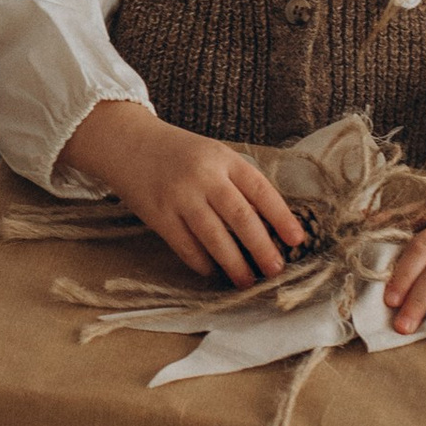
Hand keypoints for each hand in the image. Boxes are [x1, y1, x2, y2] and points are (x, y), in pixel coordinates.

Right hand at [59, 101, 304, 285]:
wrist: (127, 143)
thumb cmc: (179, 154)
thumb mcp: (213, 156)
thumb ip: (237, 183)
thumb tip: (268, 226)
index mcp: (223, 158)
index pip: (260, 189)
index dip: (281, 216)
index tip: (297, 239)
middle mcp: (203, 176)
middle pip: (240, 217)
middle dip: (261, 247)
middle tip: (276, 270)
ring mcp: (179, 196)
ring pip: (214, 237)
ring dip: (234, 264)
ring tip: (247, 282)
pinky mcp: (158, 215)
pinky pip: (186, 246)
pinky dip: (202, 262)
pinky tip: (213, 272)